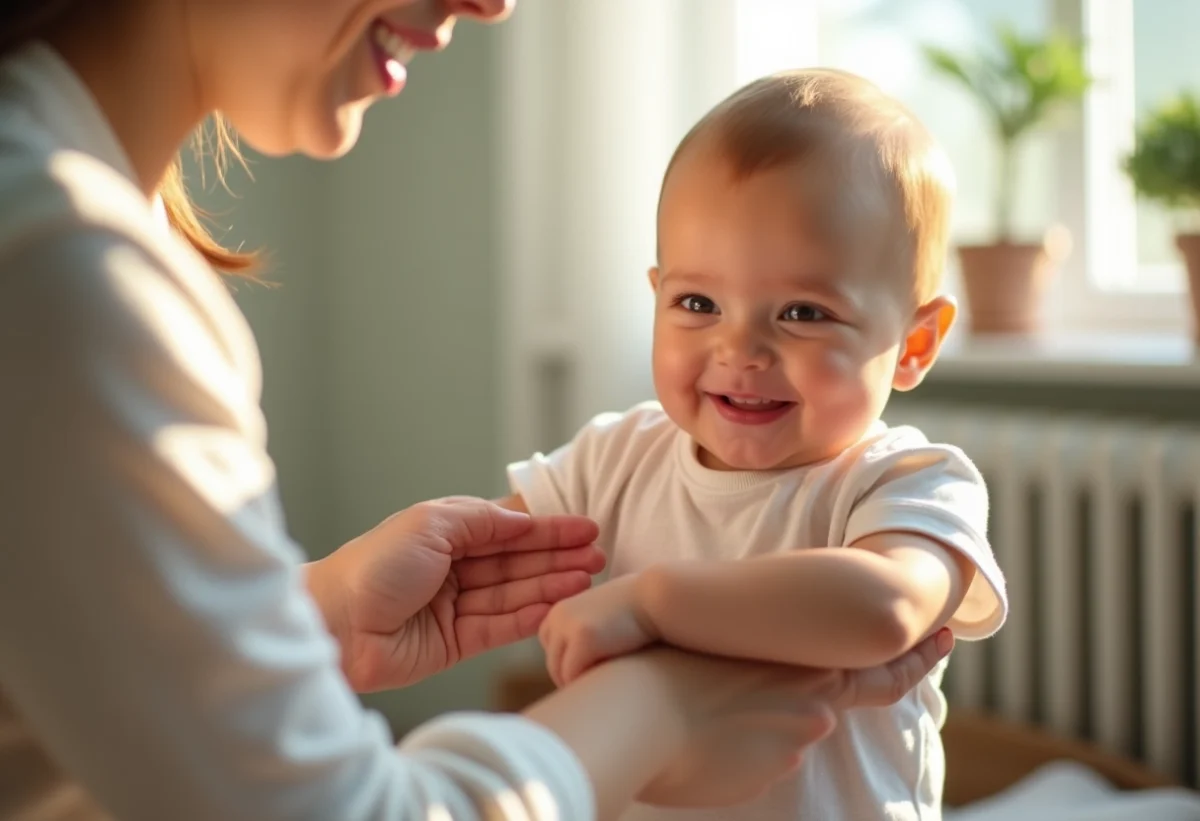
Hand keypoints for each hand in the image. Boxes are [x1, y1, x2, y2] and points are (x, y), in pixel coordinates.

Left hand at [306, 497, 605, 691]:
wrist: (334, 624)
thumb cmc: (372, 566)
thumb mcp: (430, 523)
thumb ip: (481, 520)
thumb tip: (523, 520)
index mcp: (447, 533)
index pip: (508, 528)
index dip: (547, 528)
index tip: (585, 526)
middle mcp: (455, 567)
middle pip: (518, 561)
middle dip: (558, 556)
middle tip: (598, 554)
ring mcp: (457, 606)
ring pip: (516, 592)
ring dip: (552, 584)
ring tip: (588, 577)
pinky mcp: (457, 642)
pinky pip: (503, 626)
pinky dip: (531, 616)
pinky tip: (559, 605)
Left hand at [539, 574, 656, 685]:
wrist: (656, 598)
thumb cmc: (637, 607)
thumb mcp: (600, 612)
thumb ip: (585, 628)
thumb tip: (580, 658)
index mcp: (560, 609)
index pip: (549, 645)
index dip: (566, 660)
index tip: (588, 668)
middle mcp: (558, 616)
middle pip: (552, 660)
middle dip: (570, 675)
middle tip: (594, 683)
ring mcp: (568, 627)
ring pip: (559, 671)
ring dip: (578, 682)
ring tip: (600, 685)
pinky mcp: (583, 641)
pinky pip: (572, 674)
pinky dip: (585, 683)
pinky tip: (604, 682)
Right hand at [638, 629, 954, 807]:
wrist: (635, 711)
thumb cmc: (659, 665)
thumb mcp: (715, 642)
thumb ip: (755, 662)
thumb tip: (759, 688)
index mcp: (800, 651)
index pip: (881, 661)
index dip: (918, 655)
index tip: (947, 637)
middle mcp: (813, 692)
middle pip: (844, 693)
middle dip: (860, 682)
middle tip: (899, 657)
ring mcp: (797, 734)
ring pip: (788, 732)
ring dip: (756, 727)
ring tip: (703, 714)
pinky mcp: (771, 768)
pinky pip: (761, 760)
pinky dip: (737, 754)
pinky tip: (700, 743)